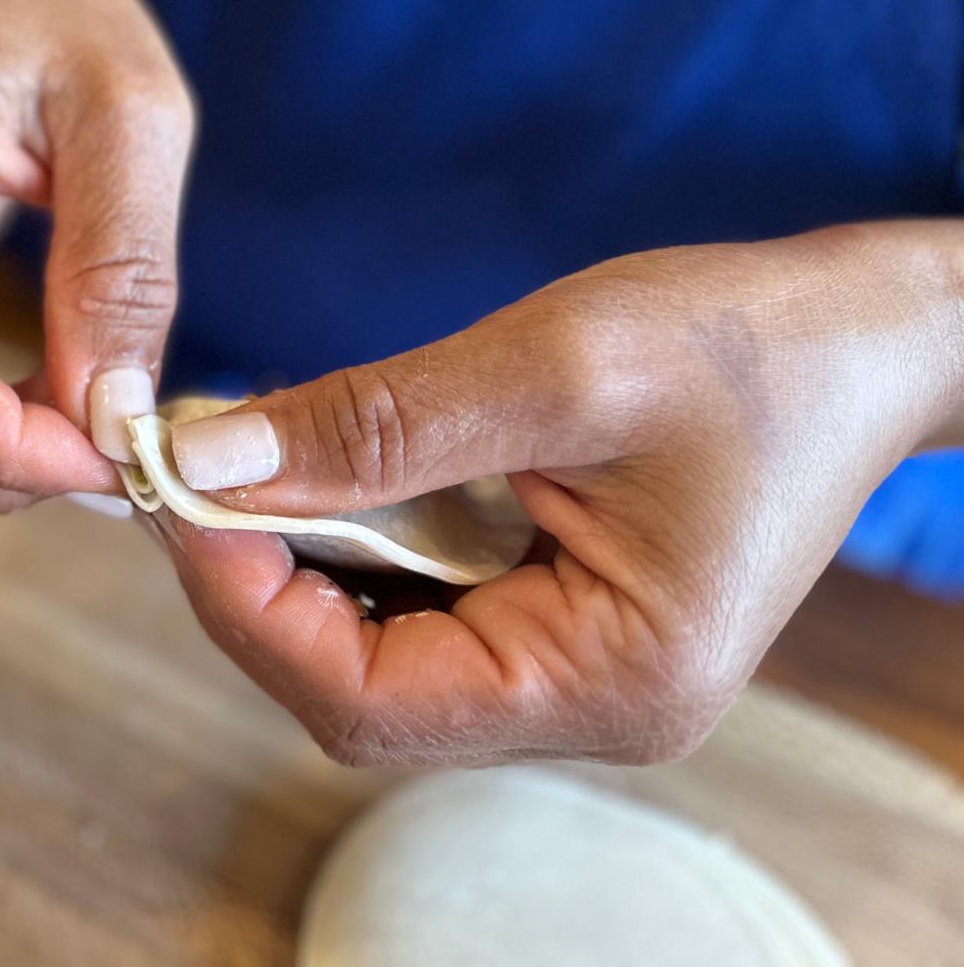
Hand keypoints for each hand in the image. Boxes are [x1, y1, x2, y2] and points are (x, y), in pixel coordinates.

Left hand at [151, 224, 963, 765]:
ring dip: (291, 559)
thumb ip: (372, 426)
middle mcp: (585, 706)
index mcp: (607, 684)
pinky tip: (318, 467)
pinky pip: (414, 605)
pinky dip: (346, 541)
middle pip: (353, 687)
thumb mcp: (552, 368)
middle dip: (253, 580)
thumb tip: (206, 464)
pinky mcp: (555, 619)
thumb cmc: (746, 348)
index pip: (363, 699)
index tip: (176, 496)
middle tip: (186, 470)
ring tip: (238, 458)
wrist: (864, 335)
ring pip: (370, 648)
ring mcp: (569, 669)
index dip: (244, 604)